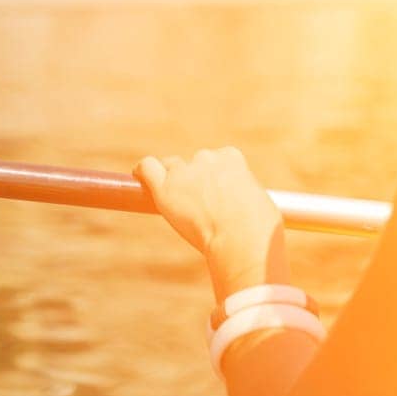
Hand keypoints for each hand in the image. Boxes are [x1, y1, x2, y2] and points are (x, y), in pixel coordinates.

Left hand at [134, 148, 288, 298]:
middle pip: (192, 163)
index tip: (214, 196)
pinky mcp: (165, 188)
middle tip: (196, 207)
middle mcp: (207, 158)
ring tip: (176, 204)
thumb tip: (246, 210)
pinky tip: (138, 178)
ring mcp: (184, 172)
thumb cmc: (257, 229)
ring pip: (170, 168)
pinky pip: (146, 168)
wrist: (240, 238)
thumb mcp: (258, 204)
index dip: (213, 178)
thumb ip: (244, 198)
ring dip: (172, 181)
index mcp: (232, 157)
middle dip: (193, 180)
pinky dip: (141, 171)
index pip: (216, 159)